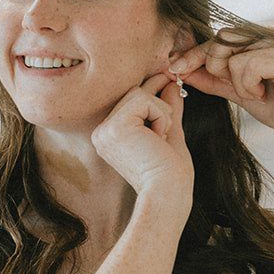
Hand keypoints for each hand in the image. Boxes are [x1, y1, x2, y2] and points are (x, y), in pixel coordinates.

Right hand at [90, 70, 194, 207]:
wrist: (168, 194)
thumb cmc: (170, 173)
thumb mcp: (169, 133)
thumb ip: (167, 109)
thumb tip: (172, 84)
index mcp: (110, 137)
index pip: (130, 102)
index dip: (151, 89)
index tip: (169, 79)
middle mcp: (102, 133)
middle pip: (133, 94)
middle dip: (159, 103)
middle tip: (172, 106)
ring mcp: (106, 130)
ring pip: (139, 95)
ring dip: (162, 113)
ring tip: (163, 138)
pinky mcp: (116, 127)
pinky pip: (144, 100)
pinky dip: (160, 116)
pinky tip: (159, 139)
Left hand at [168, 29, 273, 143]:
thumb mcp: (236, 91)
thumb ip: (212, 79)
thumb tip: (181, 71)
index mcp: (257, 39)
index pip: (217, 38)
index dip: (194, 53)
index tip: (174, 68)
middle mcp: (269, 34)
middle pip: (222, 39)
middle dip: (215, 66)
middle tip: (235, 87)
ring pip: (234, 54)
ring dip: (237, 81)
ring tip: (255, 93)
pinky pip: (250, 64)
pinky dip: (249, 84)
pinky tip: (263, 93)